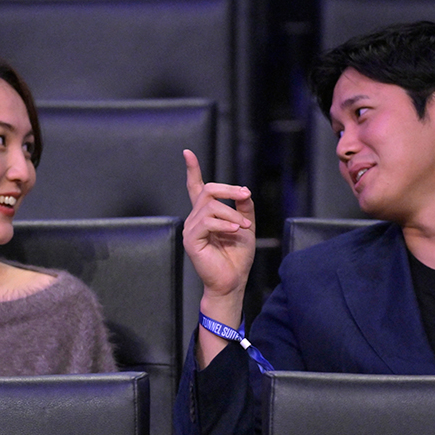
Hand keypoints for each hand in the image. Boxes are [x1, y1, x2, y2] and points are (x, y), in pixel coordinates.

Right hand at [183, 149, 255, 298]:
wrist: (232, 280)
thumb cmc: (237, 256)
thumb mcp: (246, 226)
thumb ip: (244, 208)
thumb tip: (244, 191)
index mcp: (206, 214)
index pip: (196, 188)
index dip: (192, 170)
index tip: (187, 153)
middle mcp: (195, 218)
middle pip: (208, 190)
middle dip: (229, 190)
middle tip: (246, 196)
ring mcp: (191, 229)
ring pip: (210, 206)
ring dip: (232, 213)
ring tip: (243, 227)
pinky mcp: (191, 240)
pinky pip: (207, 222)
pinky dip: (224, 223)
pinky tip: (235, 230)